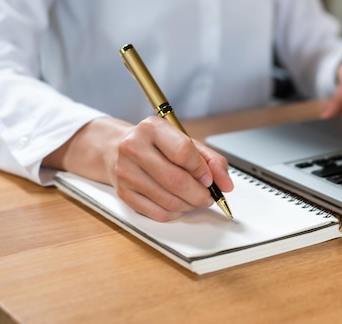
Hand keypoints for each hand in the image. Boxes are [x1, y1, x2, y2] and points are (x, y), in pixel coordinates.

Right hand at [111, 116, 233, 220]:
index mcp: (152, 128)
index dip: (202, 170)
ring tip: (195, 199)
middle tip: (208, 196)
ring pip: (168, 200)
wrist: (116, 148)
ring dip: (189, 205)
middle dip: (200, 194)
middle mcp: (134, 148)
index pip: (183, 152)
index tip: (210, 179)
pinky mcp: (123, 193)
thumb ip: (210, 160)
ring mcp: (126, 172)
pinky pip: (157, 212)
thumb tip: (226, 184)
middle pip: (176, 180)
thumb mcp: (185, 141)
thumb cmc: (156, 145)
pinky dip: (175, 213)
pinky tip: (179, 204)